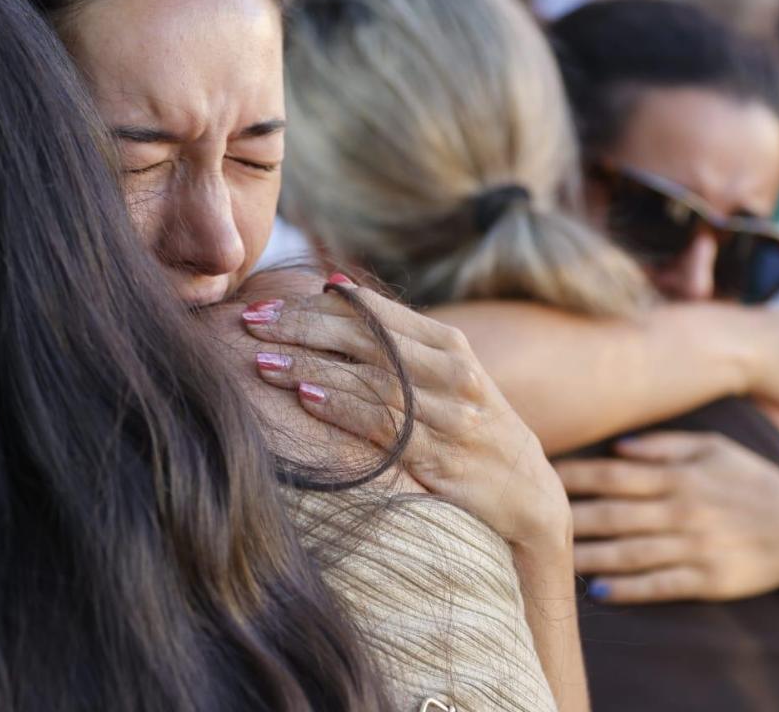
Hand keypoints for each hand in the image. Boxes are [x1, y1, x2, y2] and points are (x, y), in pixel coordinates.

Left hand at [242, 274, 569, 551]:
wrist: (527, 492)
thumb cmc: (469, 426)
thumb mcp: (443, 374)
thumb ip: (394, 338)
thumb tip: (334, 286)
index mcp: (449, 344)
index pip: (372, 312)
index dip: (312, 305)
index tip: (262, 302)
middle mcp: (454, 372)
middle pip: (367, 340)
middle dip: (302, 328)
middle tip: (251, 323)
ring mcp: (452, 415)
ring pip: (372, 380)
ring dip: (313, 367)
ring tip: (264, 361)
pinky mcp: (443, 457)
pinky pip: (385, 426)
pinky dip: (344, 408)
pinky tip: (306, 397)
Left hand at [555, 432, 778, 602]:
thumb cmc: (754, 481)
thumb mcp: (714, 448)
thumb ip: (663, 445)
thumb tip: (617, 446)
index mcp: (678, 475)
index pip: (612, 474)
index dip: (572, 476)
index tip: (538, 475)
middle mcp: (681, 509)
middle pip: (612, 514)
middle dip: (568, 517)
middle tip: (528, 519)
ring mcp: (694, 546)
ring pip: (628, 552)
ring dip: (588, 556)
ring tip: (553, 559)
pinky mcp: (707, 579)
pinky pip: (658, 585)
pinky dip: (628, 589)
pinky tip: (598, 591)